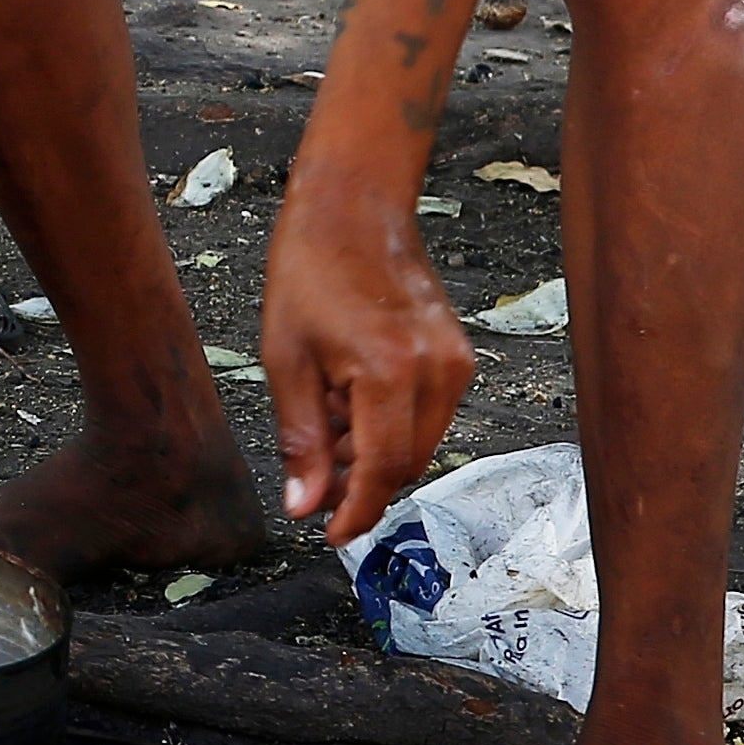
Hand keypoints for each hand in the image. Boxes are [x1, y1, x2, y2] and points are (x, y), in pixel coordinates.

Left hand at [260, 194, 476, 542]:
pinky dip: (390, 423)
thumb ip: (300, 439)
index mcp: (389, 372)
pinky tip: (349, 401)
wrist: (353, 210)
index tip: (332, 534)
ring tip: (325, 422)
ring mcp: (454, 361)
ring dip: (374, 452)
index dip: (358, 511)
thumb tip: (305, 506)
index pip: (384, 470)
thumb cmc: (310, 271)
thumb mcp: (286, 360)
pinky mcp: (458, 354)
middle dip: (361, 482)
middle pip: (406, 462)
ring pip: (419, 442)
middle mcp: (435, 371)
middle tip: (316, 482)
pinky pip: (429, 414)